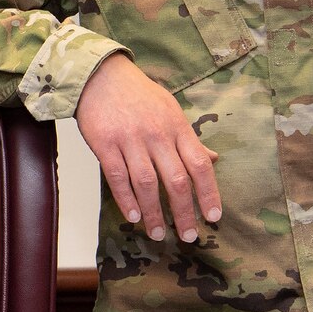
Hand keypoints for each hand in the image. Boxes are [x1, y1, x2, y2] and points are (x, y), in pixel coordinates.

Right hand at [75, 53, 221, 243]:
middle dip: (184, 212)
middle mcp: (156, 134)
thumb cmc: (138, 94)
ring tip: (159, 233)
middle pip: (176, 180)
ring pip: (146, 183)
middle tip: (189, 236)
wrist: (100, 75)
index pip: (199, 165)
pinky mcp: (105, 143)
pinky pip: (118, 177)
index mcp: (177, 126)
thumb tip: (212, 159)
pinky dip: (126, 199)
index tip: (213, 217)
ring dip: (154, 212)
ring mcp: (130, 139)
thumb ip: (189, 138)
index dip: (209, 193)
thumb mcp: (170, 110)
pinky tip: (134, 216)